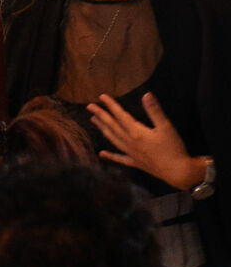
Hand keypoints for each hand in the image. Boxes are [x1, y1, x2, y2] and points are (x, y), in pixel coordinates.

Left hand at [86, 91, 207, 192]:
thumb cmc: (173, 148)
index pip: (120, 115)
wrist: (178, 171)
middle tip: (89, 106)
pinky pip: (119, 158)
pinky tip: (102, 153)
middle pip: (112, 126)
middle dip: (101, 115)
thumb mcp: (166, 127)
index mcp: (137, 132)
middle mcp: (130, 142)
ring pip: (113, 139)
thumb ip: (155, 111)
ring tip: (93, 121)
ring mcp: (131, 153)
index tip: (101, 96)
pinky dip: (110, 155)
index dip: (111, 105)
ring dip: (103, 129)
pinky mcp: (135, 162)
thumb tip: (146, 94)